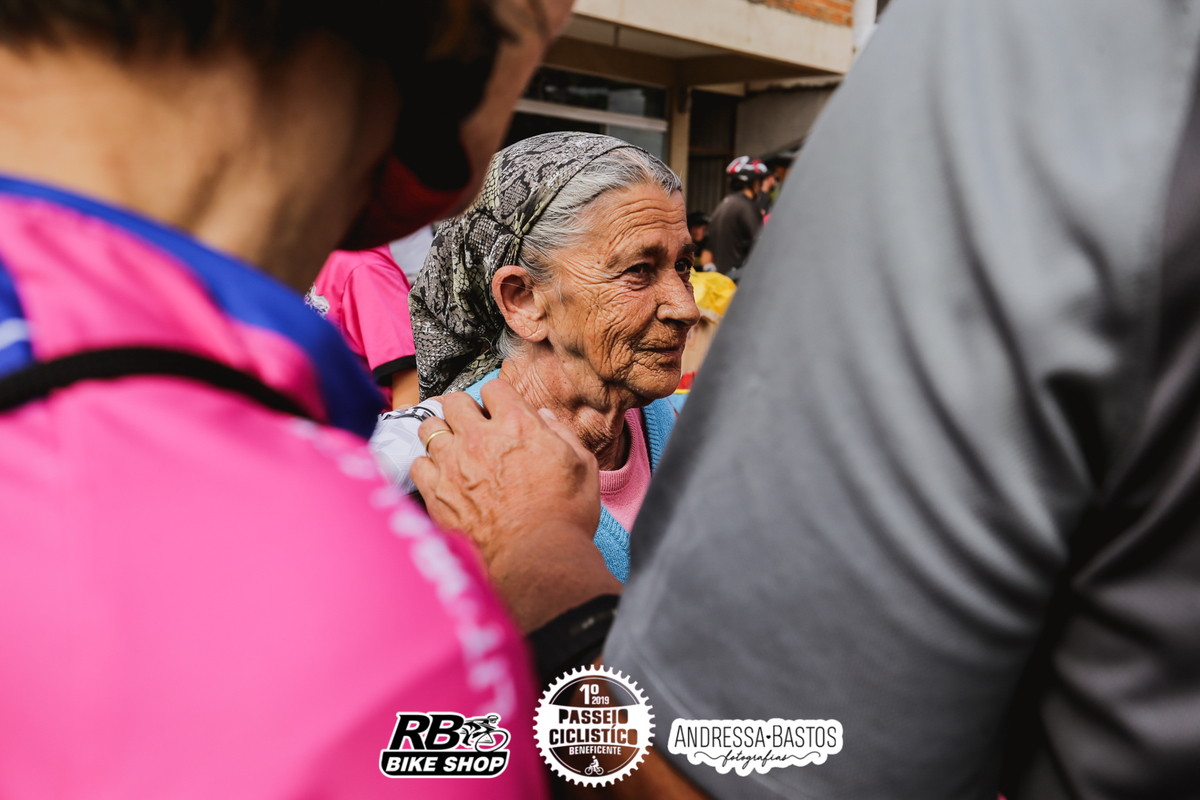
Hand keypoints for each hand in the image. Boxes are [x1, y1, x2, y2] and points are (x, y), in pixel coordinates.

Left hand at [411, 380, 618, 629]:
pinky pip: (417, 465)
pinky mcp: (436, 493)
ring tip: (452, 448)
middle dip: (464, 409)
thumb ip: (561, 433)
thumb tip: (543, 418)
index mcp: (517, 425)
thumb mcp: (582, 466)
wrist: (536, 558)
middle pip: (455, 401)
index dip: (499, 398)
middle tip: (471, 426)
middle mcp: (479, 438)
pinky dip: (428, 467)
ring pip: (429, 428)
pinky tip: (441, 477)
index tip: (501, 411)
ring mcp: (452, 465)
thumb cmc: (564, 515)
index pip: (494, 388)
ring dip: (441, 434)